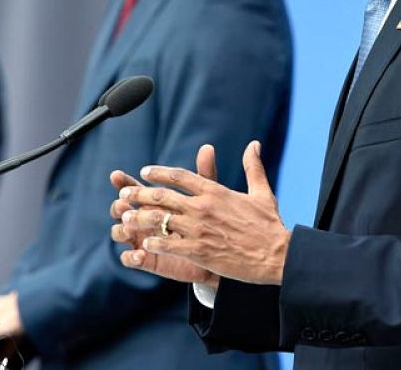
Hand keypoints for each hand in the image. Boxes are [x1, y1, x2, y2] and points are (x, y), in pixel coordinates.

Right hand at [109, 145, 219, 286]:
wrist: (215, 251)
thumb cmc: (206, 220)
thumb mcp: (206, 196)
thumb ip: (203, 175)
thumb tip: (208, 147)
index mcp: (152, 201)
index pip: (132, 187)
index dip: (123, 182)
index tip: (116, 176)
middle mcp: (143, 218)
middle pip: (121, 209)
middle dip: (119, 205)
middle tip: (122, 204)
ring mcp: (142, 238)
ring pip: (120, 232)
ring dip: (121, 229)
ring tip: (129, 228)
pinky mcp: (147, 259)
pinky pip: (130, 259)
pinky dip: (131, 257)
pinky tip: (140, 254)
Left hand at [114, 141, 288, 285]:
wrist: (276, 255)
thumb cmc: (269, 225)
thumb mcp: (261, 192)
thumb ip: (253, 167)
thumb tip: (254, 144)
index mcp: (215, 192)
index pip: (180, 176)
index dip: (159, 172)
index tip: (145, 171)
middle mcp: (203, 207)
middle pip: (163, 196)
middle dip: (140, 194)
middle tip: (124, 194)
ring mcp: (198, 229)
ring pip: (160, 220)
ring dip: (139, 218)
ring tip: (124, 219)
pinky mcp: (198, 251)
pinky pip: (168, 244)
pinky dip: (153, 242)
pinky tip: (143, 243)